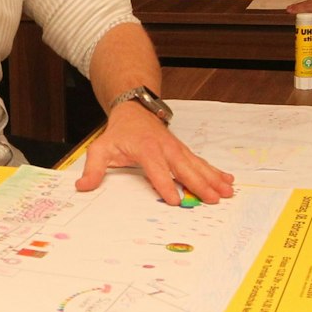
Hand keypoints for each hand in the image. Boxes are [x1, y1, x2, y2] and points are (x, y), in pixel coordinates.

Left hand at [75, 102, 234, 205]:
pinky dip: (214, 171)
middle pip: (184, 169)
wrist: (134, 110)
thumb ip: (93, 169)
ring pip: (197, 165)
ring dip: (213, 179)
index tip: (175, 201)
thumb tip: (83, 187)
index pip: (156, 170)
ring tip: (227, 192)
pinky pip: (200, 162)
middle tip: (213, 199)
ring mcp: (177, 149)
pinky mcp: (183, 151)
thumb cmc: (119, 133)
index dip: (165, 185)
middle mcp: (165, 148)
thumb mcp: (100, 148)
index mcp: (146, 149)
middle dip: (200, 184)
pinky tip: (228, 180)